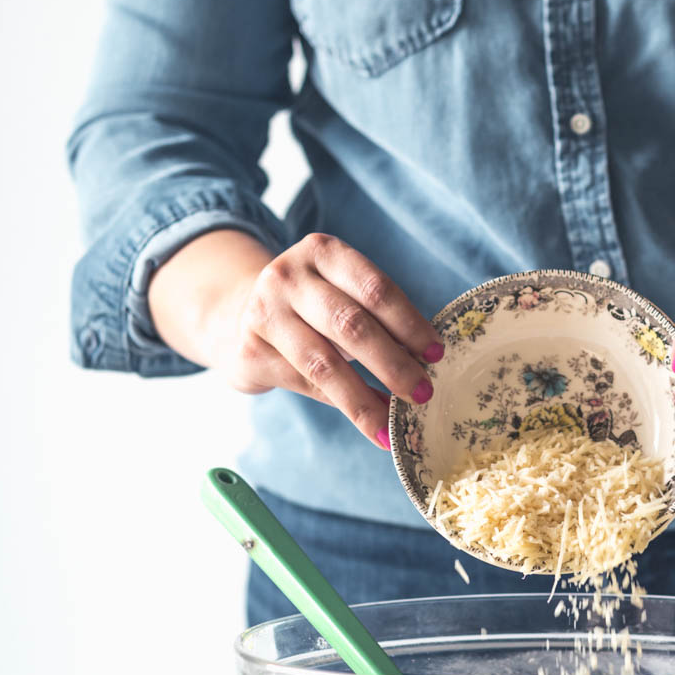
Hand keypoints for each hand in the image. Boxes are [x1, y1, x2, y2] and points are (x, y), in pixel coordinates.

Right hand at [209, 233, 443, 449]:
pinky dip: (343, 406)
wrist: (238, 314)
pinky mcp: (250, 351)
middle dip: (393, 364)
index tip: (436, 354)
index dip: (409, 324)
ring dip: (366, 399)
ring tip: (395, 423)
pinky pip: (307, 385)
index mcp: (322, 251)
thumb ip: (376, 317)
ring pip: (325, 364)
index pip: (374, 288)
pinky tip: (370, 422)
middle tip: (422, 393)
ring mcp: (264, 313)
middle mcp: (288, 276)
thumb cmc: (312, 307)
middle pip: (351, 325)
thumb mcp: (341, 293)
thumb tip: (425, 363)